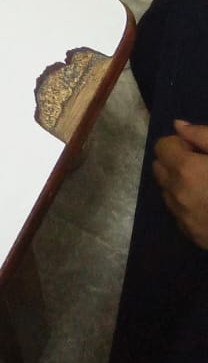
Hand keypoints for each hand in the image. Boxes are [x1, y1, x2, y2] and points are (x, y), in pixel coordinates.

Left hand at [153, 121, 207, 248]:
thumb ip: (202, 135)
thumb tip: (178, 126)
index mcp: (186, 169)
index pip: (162, 147)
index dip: (180, 144)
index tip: (198, 150)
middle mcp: (177, 194)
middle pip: (159, 169)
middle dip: (175, 162)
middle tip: (202, 166)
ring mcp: (183, 218)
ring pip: (166, 191)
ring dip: (179, 184)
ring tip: (207, 186)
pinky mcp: (191, 235)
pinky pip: (177, 213)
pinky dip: (186, 205)